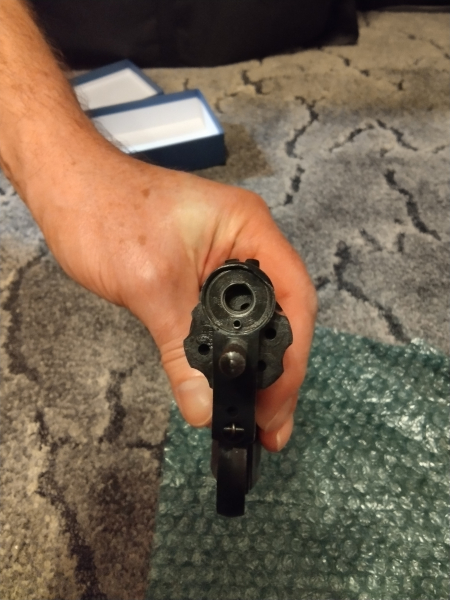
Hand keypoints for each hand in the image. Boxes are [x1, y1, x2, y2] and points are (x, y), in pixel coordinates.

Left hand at [31, 141, 316, 450]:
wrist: (69, 188)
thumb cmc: (105, 213)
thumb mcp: (149, 288)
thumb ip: (181, 352)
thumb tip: (205, 407)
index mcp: (249, 229)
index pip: (294, 297)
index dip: (293, 356)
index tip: (277, 403)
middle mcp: (248, 244)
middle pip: (284, 315)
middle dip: (280, 374)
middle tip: (271, 426)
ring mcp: (228, 260)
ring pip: (260, 322)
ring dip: (259, 370)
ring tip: (259, 418)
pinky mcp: (205, 276)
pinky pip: (231, 321)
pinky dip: (233, 356)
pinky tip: (232, 384)